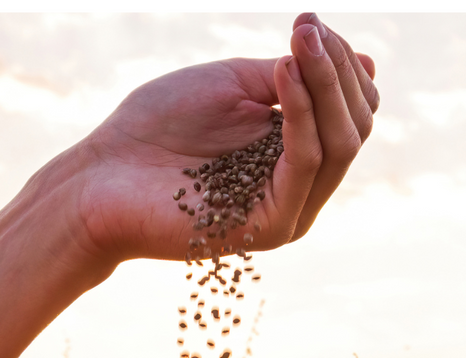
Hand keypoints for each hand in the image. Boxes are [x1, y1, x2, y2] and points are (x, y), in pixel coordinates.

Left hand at [71, 13, 379, 263]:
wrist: (100, 176)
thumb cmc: (156, 128)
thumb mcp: (234, 84)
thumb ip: (293, 76)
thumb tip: (366, 61)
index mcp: (297, 154)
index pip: (352, 109)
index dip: (341, 62)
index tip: (309, 22)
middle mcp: (302, 186)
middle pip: (356, 126)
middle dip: (337, 69)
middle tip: (306, 27)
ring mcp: (289, 210)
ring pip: (340, 144)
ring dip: (325, 84)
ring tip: (299, 43)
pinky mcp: (269, 226)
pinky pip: (304, 164)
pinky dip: (301, 114)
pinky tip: (283, 74)